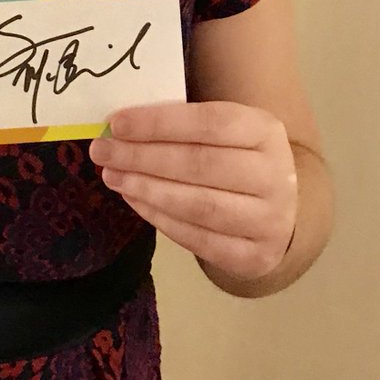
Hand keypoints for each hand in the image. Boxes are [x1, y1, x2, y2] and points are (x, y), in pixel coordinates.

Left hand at [89, 100, 297, 280]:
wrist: (277, 208)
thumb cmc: (234, 155)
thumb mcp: (222, 129)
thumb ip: (180, 124)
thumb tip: (120, 126)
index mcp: (264, 131)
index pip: (210, 122)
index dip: (159, 123)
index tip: (116, 123)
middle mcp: (275, 175)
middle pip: (200, 164)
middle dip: (143, 157)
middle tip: (102, 151)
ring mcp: (270, 221)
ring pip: (199, 205)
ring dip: (147, 190)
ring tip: (112, 176)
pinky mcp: (255, 257)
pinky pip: (198, 240)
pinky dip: (160, 219)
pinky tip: (134, 201)